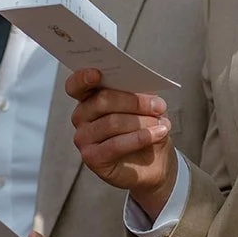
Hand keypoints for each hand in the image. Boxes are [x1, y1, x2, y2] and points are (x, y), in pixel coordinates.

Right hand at [67, 68, 177, 219]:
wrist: (154, 163)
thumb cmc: (145, 129)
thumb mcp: (145, 106)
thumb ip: (139, 93)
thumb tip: (144, 89)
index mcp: (89, 98)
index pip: (76, 85)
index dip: (83, 77)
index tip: (97, 73)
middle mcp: (81, 117)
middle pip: (102, 101)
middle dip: (134, 101)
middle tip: (158, 106)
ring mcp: (83, 138)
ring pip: (112, 122)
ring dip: (142, 122)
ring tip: (162, 123)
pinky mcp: (92, 158)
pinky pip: (116, 144)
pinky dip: (141, 138)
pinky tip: (158, 134)